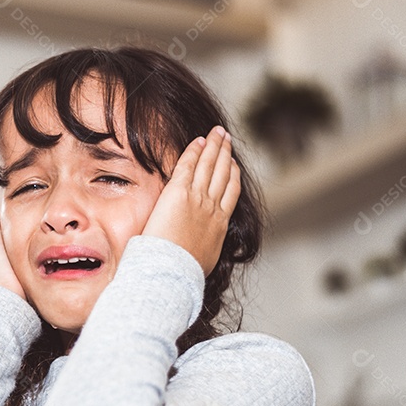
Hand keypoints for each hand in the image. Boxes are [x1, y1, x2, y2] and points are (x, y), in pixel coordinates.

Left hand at [141, 126, 240, 276]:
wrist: (171, 272)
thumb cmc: (182, 273)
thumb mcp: (202, 261)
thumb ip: (204, 250)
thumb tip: (199, 253)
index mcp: (220, 225)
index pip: (231, 192)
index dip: (233, 175)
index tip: (233, 164)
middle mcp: (212, 207)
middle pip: (223, 173)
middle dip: (225, 153)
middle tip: (227, 138)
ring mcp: (197, 198)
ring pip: (209, 165)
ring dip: (214, 146)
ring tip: (217, 133)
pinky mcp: (178, 193)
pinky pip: (187, 165)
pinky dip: (194, 151)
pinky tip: (198, 140)